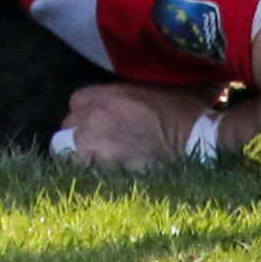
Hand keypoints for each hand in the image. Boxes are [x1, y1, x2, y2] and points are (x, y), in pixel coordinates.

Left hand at [56, 82, 213, 169]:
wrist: (195, 140)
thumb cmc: (183, 113)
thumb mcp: (156, 87)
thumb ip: (131, 89)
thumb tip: (131, 92)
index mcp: (106, 94)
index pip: (76, 102)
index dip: (86, 113)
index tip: (97, 122)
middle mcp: (94, 114)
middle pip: (67, 126)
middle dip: (78, 135)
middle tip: (97, 145)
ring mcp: (94, 141)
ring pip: (65, 149)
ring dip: (77, 155)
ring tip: (95, 162)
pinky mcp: (101, 166)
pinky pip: (78, 169)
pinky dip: (86, 172)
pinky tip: (102, 174)